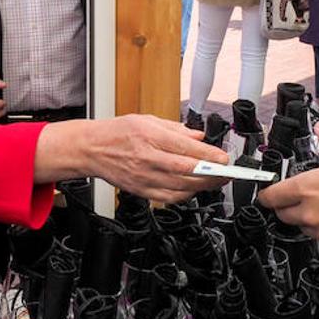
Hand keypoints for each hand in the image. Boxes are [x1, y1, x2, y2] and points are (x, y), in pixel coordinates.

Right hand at [35, 114, 228, 203]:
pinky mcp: (141, 191)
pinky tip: (194, 189)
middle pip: (185, 171)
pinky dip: (185, 195)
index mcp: (150, 136)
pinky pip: (168, 198)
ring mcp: (143, 177)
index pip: (185, 149)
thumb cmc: (119, 132)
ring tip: (216, 181)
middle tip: (227, 173)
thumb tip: (199, 137)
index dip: (208, 156)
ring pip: (179, 187)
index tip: (224, 158)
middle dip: (211, 174)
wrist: (92, 148)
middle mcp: (147, 158)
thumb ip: (177, 129)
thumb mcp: (149, 120)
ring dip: (202, 186)